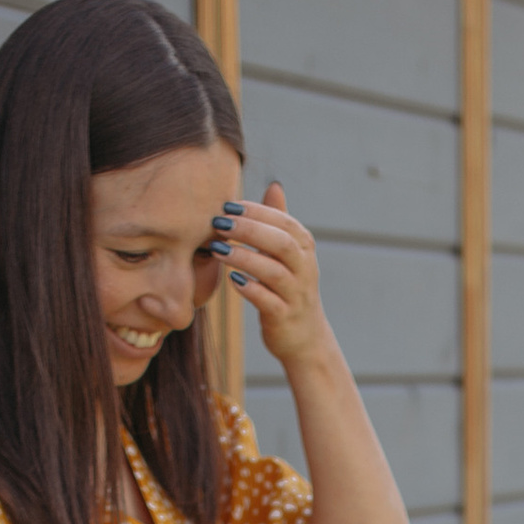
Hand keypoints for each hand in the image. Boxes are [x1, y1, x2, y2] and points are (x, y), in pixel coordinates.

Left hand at [216, 181, 332, 373]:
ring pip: (273, 271)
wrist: (305, 337)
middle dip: (249, 230)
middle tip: (219, 224)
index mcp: (304, 248)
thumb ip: (280, 221)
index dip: (256, 211)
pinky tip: (232, 280)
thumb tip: (274, 186)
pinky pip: (268, 301)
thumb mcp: (289, 254)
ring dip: (244, 258)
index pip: (283, 222)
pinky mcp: (284, 317)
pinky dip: (251, 289)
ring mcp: (296, 294)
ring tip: (218, 249)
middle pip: (280, 242)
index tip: (228, 206)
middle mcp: (304, 268)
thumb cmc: (289, 288)